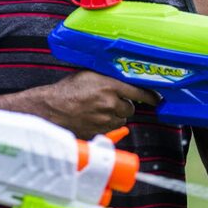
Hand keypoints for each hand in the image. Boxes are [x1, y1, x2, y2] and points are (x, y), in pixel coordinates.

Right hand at [40, 71, 157, 138]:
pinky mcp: (100, 132)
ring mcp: (105, 120)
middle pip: (130, 108)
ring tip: (99, 109)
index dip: (150, 96)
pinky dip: (106, 124)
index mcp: (109, 86)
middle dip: (123, 105)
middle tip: (111, 101)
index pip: (139, 92)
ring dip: (115, 115)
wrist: (50, 109)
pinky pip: (111, 128)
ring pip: (121, 119)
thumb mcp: (88, 75)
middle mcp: (110, 103)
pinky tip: (94, 117)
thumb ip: (107, 78)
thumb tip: (122, 77)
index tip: (157, 98)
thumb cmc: (66, 90)